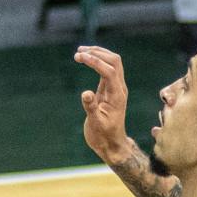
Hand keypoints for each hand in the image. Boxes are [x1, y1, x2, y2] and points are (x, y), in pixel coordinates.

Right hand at [74, 45, 134, 163]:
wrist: (111, 144)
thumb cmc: (103, 136)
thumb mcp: (96, 124)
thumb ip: (91, 108)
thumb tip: (85, 93)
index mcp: (117, 96)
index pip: (109, 71)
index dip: (95, 61)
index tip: (79, 57)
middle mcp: (119, 89)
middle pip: (114, 61)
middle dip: (97, 53)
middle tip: (78, 53)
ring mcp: (115, 88)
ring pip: (112, 62)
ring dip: (98, 54)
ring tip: (80, 52)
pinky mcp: (109, 89)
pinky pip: (106, 69)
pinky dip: (97, 61)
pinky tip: (86, 59)